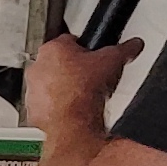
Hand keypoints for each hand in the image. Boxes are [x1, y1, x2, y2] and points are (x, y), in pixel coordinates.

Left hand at [22, 34, 141, 136]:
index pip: (71, 41)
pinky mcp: (33, 109)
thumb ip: (125, 49)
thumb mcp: (112, 61)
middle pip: (60, 63)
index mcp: (53, 49)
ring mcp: (33, 89)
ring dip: (65, 88)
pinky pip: (47, 104)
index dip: (86, 49)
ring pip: (52, 84)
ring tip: (84, 94)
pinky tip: (74, 109)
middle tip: (90, 77)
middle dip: (75, 69)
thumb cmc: (83, 92)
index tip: (94, 56)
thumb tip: (134, 45)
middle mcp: (38, 67)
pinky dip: (58, 106)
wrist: (72, 123)